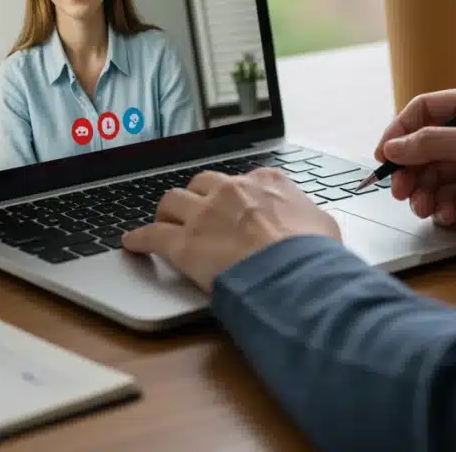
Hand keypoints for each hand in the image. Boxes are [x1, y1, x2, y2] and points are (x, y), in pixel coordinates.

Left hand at [121, 168, 340, 291]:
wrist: (295, 275)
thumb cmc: (313, 255)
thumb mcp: (323, 226)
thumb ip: (309, 218)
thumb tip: (314, 226)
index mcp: (267, 182)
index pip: (244, 180)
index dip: (236, 195)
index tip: (234, 205)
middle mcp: (232, 191)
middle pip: (202, 184)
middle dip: (197, 196)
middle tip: (196, 211)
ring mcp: (205, 215)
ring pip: (172, 201)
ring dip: (167, 212)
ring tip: (164, 222)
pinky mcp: (184, 243)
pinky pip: (152, 235)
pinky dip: (139, 238)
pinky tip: (132, 242)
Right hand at [375, 84, 455, 239]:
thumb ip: (433, 144)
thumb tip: (394, 146)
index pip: (424, 111)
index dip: (399, 132)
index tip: (383, 155)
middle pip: (423, 147)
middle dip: (409, 170)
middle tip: (399, 190)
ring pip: (433, 175)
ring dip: (423, 192)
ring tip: (423, 208)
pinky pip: (449, 197)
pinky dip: (442, 207)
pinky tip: (447, 216)